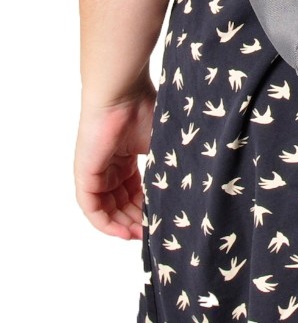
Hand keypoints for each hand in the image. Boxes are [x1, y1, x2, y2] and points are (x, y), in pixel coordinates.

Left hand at [74, 78, 155, 239]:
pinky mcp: (85, 175)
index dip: (146, 207)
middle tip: (152, 232)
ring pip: (107, 208)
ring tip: (141, 235)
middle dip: (136, 219)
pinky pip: (92, 208)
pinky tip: (123, 231)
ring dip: (123, 224)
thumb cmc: (145, 110)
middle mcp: (109, 166)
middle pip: (121, 202)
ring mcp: (96, 171)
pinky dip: (106, 223)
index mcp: (126, 156)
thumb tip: (181, 194)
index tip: (161, 219)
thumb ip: (164, 169)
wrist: (122, 94)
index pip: (134, 190)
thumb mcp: (159, 146)